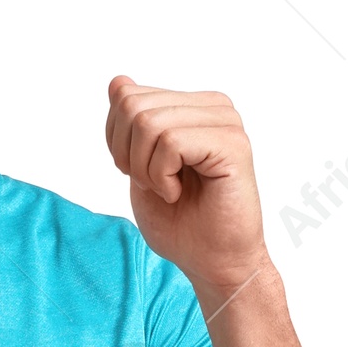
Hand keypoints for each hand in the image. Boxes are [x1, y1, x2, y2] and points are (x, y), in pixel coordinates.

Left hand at [105, 79, 267, 301]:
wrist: (213, 264)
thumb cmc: (181, 223)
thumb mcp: (139, 168)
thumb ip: (129, 126)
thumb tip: (118, 82)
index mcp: (192, 106)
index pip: (126, 95)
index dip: (116, 141)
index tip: (140, 173)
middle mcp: (213, 106)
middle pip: (133, 105)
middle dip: (128, 156)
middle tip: (155, 185)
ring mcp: (226, 121)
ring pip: (148, 123)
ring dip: (146, 170)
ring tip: (171, 190)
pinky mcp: (231, 143)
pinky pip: (170, 142)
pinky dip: (161, 177)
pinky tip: (179, 193)